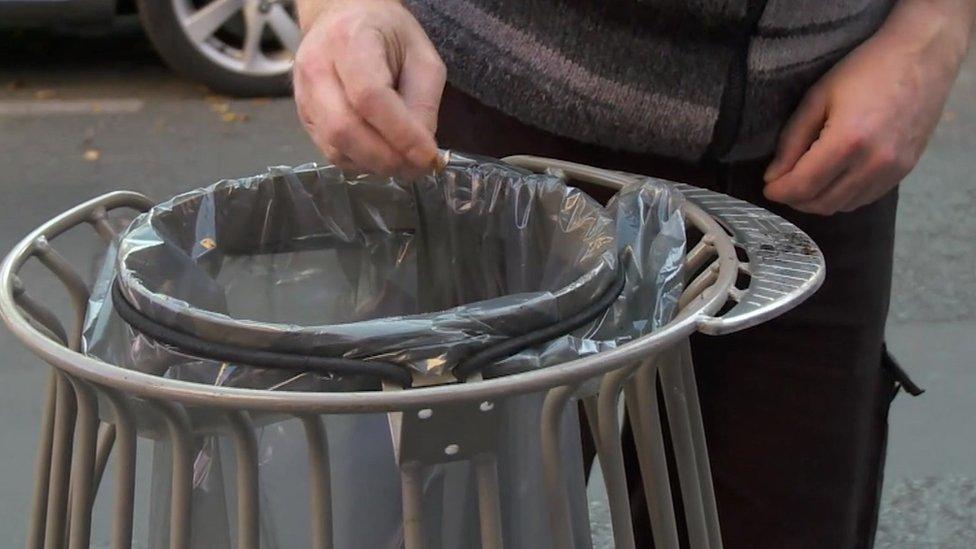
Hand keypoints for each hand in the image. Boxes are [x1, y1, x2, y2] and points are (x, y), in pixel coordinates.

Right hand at [293, 0, 445, 177]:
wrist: (343, 19)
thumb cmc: (387, 35)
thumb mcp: (422, 57)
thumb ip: (424, 103)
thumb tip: (421, 152)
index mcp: (349, 41)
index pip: (369, 97)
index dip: (400, 134)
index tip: (428, 156)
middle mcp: (316, 67)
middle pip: (344, 128)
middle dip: (386, 158)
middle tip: (417, 167)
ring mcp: (304, 94)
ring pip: (335, 146)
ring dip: (374, 164)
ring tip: (402, 162)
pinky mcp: (304, 116)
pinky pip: (330, 151)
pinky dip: (360, 162)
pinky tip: (381, 155)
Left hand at [763, 0, 972, 214]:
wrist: (921, 57)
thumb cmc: (865, 69)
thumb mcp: (818, 98)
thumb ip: (792, 139)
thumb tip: (773, 175)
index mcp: (848, 141)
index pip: (803, 186)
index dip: (780, 191)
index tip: (768, 187)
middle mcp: (873, 163)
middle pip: (822, 202)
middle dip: (795, 199)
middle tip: (783, 184)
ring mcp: (892, 170)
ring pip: (843, 206)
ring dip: (818, 201)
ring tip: (805, 182)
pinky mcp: (904, 171)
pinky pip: (864, 199)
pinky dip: (842, 197)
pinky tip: (832, 180)